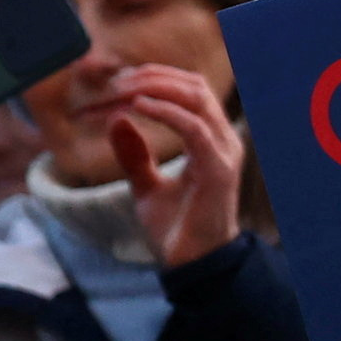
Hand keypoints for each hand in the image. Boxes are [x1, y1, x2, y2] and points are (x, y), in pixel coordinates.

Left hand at [102, 64, 245, 270]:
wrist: (191, 263)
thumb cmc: (176, 227)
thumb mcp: (146, 186)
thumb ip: (135, 155)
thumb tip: (117, 120)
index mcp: (210, 139)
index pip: (191, 90)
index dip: (157, 78)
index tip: (120, 82)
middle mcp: (222, 139)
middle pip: (194, 85)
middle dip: (155, 76)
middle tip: (117, 82)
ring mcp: (223, 152)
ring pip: (196, 98)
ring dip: (157, 87)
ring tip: (123, 90)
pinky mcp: (217, 168)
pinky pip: (194, 128)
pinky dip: (165, 111)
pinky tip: (138, 107)